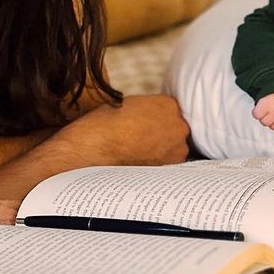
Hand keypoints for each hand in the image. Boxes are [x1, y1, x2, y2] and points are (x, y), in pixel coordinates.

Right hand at [65, 94, 189, 165]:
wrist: (95, 150)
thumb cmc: (104, 126)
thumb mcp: (126, 105)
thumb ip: (145, 111)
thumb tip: (148, 120)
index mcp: (168, 104)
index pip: (172, 111)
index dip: (158, 120)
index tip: (146, 126)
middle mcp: (178, 125)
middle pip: (176, 130)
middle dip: (163, 134)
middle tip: (141, 141)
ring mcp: (177, 148)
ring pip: (174, 148)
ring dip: (162, 151)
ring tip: (138, 153)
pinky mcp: (170, 168)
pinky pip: (168, 164)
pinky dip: (157, 164)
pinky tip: (139, 163)